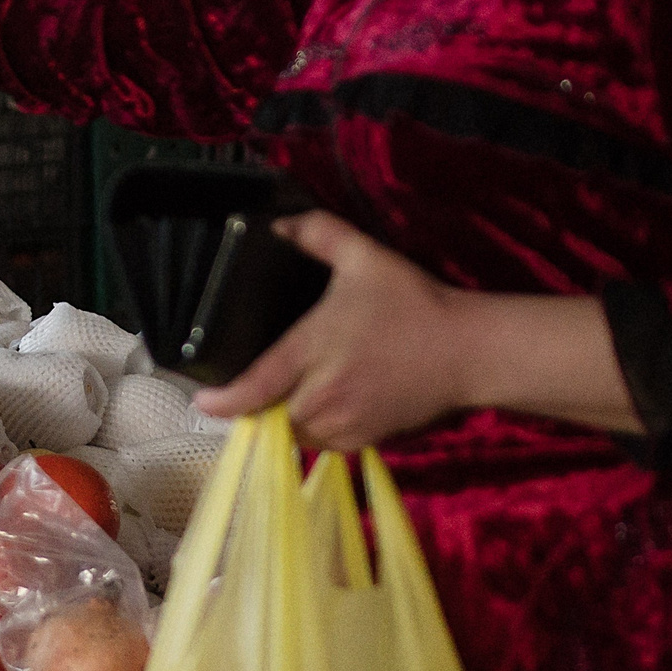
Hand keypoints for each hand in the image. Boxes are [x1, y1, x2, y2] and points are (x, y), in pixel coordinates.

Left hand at [196, 212, 469, 449]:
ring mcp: (345, 423)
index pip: (257, 385)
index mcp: (314, 351)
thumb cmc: (415, 304)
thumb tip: (277, 225)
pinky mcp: (365, 441)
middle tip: (254, 385)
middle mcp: (324, 395)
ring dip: (286, 420)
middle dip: (258, 406)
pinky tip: (322, 405)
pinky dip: (315, 431)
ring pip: (295, 434)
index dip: (225, 400)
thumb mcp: (365, 257)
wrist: (469, 352)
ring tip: (288, 395)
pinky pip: (322, 445)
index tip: (202, 401)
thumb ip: (318, 233)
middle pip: (269, 416)